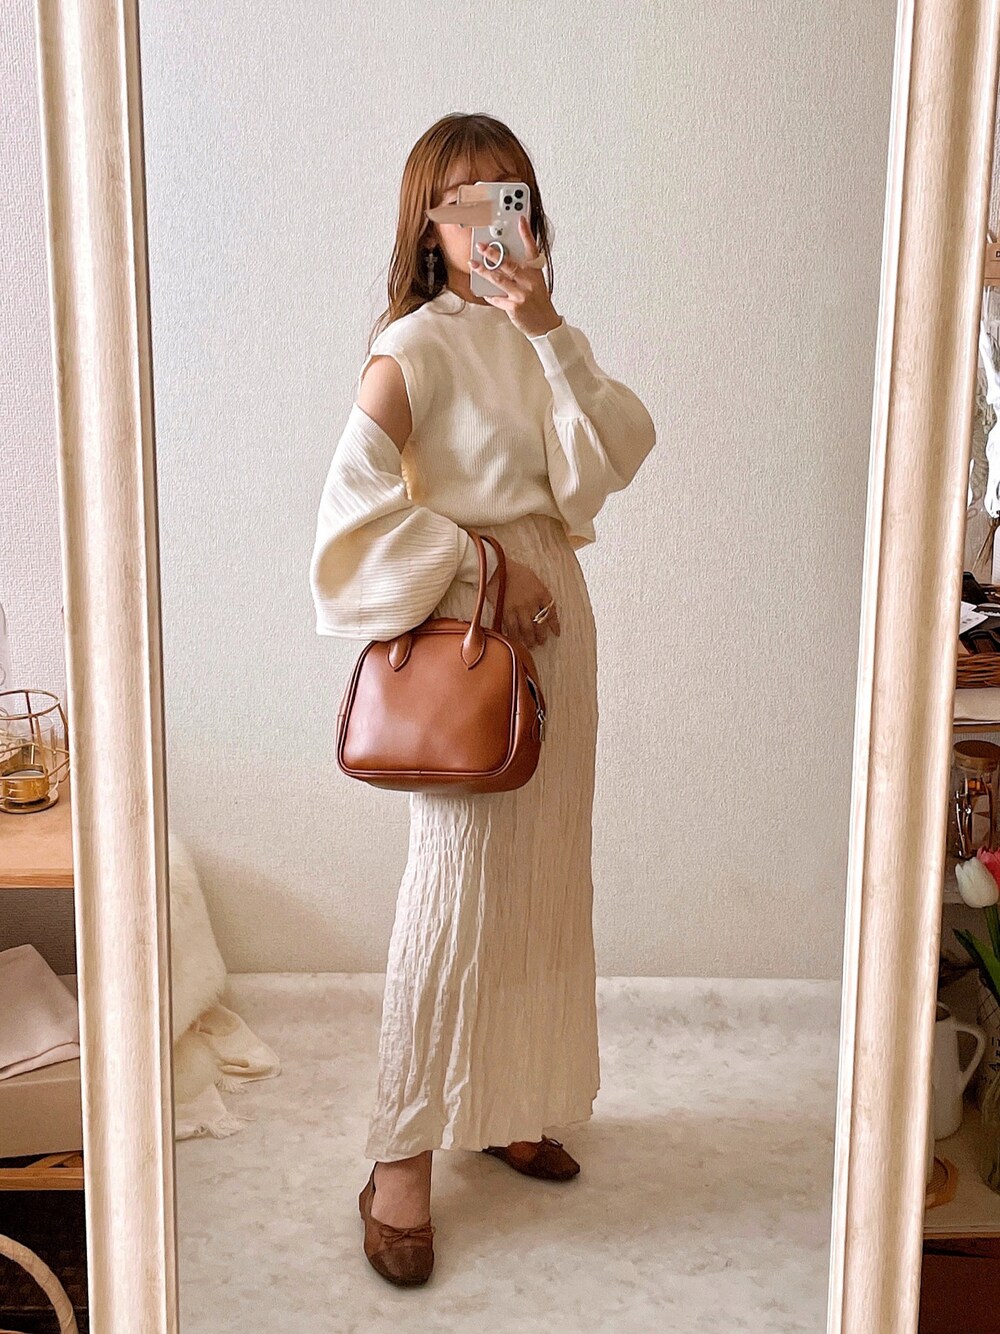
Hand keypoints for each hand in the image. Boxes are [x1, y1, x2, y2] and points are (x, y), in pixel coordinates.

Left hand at [469, 216, 561, 338]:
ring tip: (473, 264)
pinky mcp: (514, 307)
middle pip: (509, 263)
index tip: (520, 220)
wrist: (545, 325)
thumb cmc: (538, 302)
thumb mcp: (536, 283)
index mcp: (535, 273)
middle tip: (481, 246)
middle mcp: (529, 282)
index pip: (532, 250)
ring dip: (483, 271)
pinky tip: (483, 290)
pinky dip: (489, 294)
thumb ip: (523, 270)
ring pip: (498, 279)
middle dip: (492, 254)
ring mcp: (521, 294)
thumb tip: (504, 260)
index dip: (526, 234)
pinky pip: (497, 298)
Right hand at [487, 557, 560, 648]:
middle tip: (541, 643)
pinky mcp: (506, 612)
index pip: (551, 613)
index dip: (555, 625)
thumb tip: (541, 605)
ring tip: (529, 645)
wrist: (497, 568)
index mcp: (541, 593)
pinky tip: (514, 639)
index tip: (556, 633)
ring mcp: (519, 609)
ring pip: (526, 630)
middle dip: (541, 636)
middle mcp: (532, 603)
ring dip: (528, 640)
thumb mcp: (533, 578)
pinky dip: (513, 635)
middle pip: (539, 625)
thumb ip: (538, 592)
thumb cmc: (514, 570)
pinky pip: (511, 628)